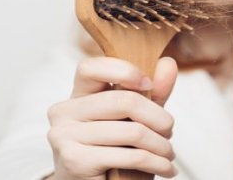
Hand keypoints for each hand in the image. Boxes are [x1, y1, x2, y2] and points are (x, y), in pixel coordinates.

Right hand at [46, 57, 178, 179]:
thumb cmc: (113, 154)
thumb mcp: (133, 120)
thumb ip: (150, 93)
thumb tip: (168, 63)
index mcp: (76, 96)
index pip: (90, 67)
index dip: (123, 71)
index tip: (148, 84)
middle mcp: (64, 112)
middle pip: (122, 100)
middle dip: (158, 117)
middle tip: (168, 131)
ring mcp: (64, 136)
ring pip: (131, 131)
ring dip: (161, 145)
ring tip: (168, 154)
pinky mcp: (75, 160)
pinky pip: (129, 156)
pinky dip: (156, 163)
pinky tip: (166, 169)